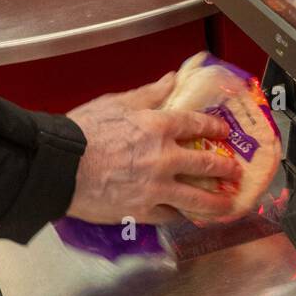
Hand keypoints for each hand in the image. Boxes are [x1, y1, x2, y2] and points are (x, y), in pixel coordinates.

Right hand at [66, 74, 241, 225]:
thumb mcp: (117, 103)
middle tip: (234, 171)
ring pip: (197, 199)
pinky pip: (171, 216)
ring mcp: (155, 188)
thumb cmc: (83, 131)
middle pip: (205, 164)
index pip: (196, 124)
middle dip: (225, 168)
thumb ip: (149, 94)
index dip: (214, 127)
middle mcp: (163, 158)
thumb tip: (172, 79)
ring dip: (216, 202)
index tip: (223, 130)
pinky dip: (182, 216)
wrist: (60, 166)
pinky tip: (189, 216)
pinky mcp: (142, 211)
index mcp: (158, 127)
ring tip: (227, 204)